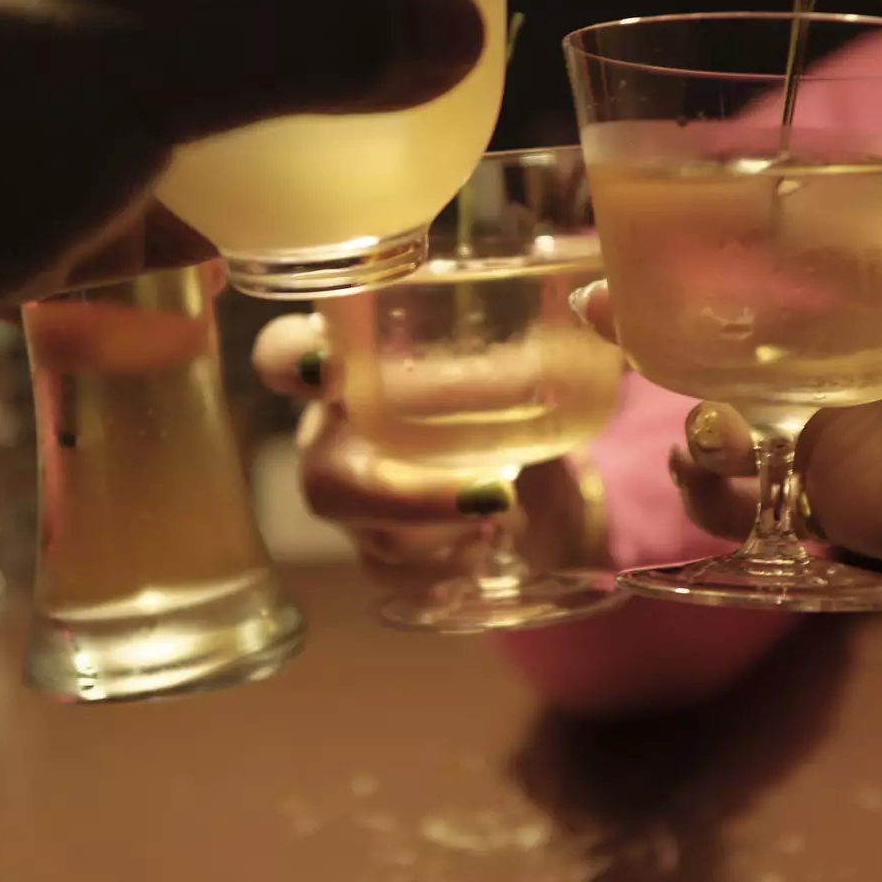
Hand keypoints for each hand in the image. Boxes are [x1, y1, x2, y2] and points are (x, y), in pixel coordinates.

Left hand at [0, 0, 481, 554]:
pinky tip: (242, 249)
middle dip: (235, 33)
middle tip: (351, 48)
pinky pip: (66, 213)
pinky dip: (148, 230)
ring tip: (328, 144)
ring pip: (98, 114)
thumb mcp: (133, 51)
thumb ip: (300, 34)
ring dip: (200, 140)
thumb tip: (453, 32)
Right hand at [252, 310, 800, 713]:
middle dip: (393, 494)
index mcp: (354, 362)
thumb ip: (560, 325)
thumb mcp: (536, 352)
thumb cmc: (516, 385)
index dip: (286, 363)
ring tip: (512, 519)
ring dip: (435, 540)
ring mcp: (359, 502)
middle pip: (321, 477)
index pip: (283, 354)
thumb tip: (597, 303)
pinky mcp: (386, 552)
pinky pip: (392, 578)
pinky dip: (444, 573)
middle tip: (487, 493)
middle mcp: (340, 433)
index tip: (320, 368)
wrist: (539, 461)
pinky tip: (492, 554)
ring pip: (364, 548)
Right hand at [604, 243, 881, 620]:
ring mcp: (849, 430)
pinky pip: (761, 502)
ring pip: (729, 415)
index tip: (643, 209)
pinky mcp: (853, 507)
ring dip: (682, 416)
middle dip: (655, 315)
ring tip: (693, 428)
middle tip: (594, 303)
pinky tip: (719, 486)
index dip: (713, 230)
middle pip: (733, 325)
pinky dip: (720, 498)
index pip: (790, 245)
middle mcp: (858, 350)